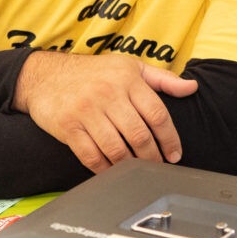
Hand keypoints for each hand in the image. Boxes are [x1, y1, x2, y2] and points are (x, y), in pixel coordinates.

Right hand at [13, 52, 197, 172]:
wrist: (45, 75)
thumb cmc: (93, 72)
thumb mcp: (130, 66)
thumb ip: (163, 79)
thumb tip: (192, 87)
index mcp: (127, 79)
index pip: (157, 113)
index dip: (170, 138)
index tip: (175, 154)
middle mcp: (108, 94)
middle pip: (139, 135)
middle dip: (152, 156)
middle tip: (157, 166)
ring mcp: (86, 111)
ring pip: (116, 148)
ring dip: (131, 165)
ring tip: (138, 170)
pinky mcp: (68, 127)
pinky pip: (91, 155)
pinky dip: (104, 168)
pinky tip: (113, 171)